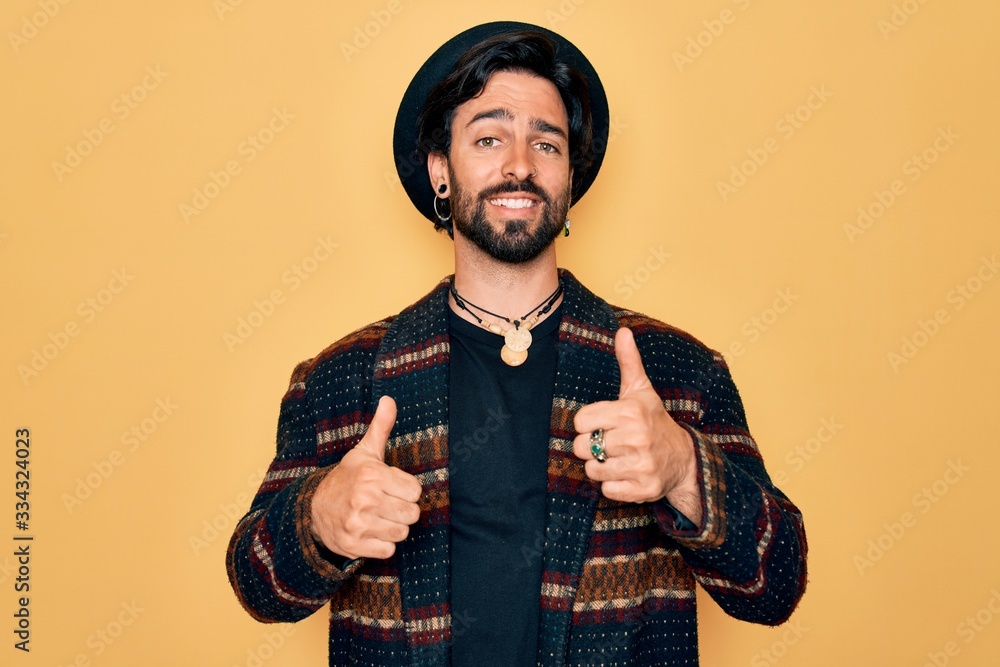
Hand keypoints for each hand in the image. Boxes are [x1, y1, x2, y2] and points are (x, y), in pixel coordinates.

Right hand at [310, 396, 422, 559]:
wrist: (313, 508)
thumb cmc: (347, 478)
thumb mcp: (364, 452)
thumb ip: (381, 427)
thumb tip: (389, 399)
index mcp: (372, 475)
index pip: (415, 491)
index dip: (407, 490)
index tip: (393, 487)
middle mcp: (365, 499)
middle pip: (412, 514)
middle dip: (403, 510)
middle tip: (387, 504)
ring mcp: (358, 524)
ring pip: (402, 533)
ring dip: (394, 527)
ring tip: (379, 517)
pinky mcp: (353, 545)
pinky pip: (388, 550)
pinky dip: (383, 544)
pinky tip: (371, 532)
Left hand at [573, 328, 701, 523]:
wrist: (685, 459)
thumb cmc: (654, 421)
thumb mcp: (641, 391)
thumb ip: (629, 362)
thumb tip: (623, 331)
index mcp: (630, 412)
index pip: (580, 421)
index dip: (587, 423)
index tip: (602, 424)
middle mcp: (636, 438)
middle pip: (581, 447)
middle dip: (590, 446)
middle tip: (608, 443)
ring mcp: (641, 465)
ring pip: (592, 470)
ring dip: (600, 467)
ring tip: (618, 458)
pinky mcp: (643, 489)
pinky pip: (606, 490)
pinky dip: (612, 485)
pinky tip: (626, 474)